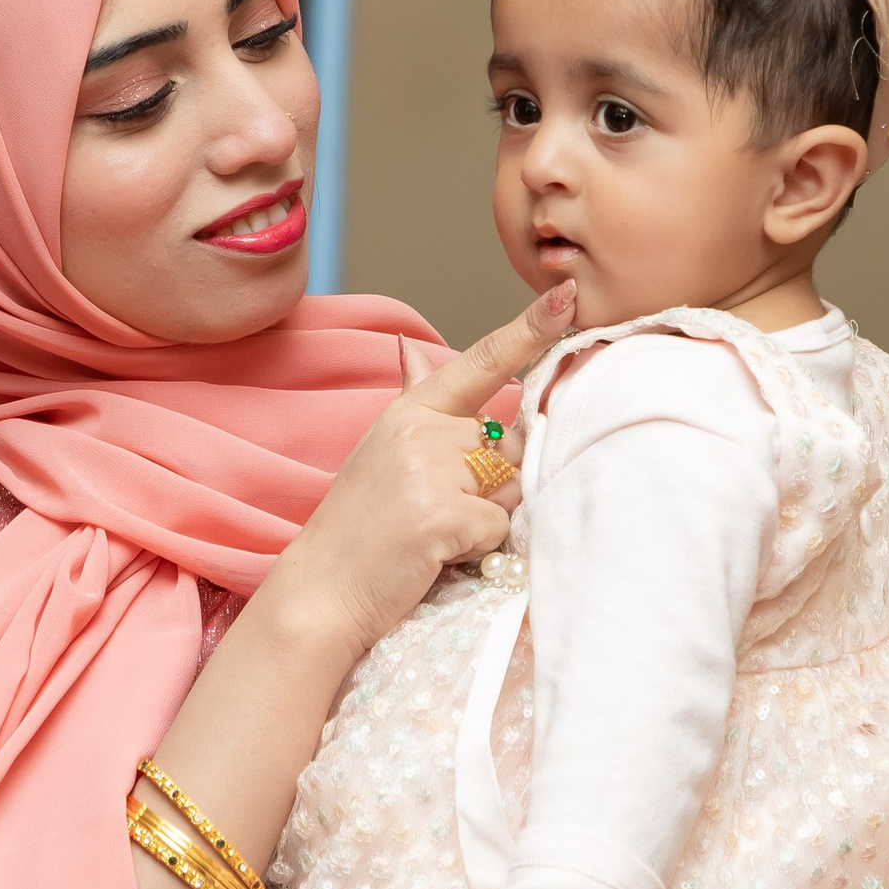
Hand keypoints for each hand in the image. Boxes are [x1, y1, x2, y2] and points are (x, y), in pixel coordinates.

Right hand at [263, 286, 575, 664]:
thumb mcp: (380, 450)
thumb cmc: (357, 528)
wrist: (320, 591)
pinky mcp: (444, 514)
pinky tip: (436, 553)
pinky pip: (497, 526)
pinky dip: (477, 548)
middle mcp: (421, 430)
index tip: (567, 297)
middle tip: (440, 510)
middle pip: (509, 444)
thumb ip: (415, 402)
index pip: (480, 362)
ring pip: (508, 486)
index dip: (529, 329)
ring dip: (486, 516)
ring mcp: (431, 470)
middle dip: (494, 482)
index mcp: (409, 410)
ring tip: (435, 532)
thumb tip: (417, 353)